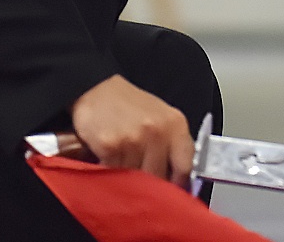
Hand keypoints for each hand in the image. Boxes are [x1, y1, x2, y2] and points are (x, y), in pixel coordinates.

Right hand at [70, 75, 195, 186]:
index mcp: (175, 124)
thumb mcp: (160, 117)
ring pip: (136, 180)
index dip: (179, 184)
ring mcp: (134, 140)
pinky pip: (115, 175)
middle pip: (160, 178)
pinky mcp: (111, 146)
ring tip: (123, 167)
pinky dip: (112, 175)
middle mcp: (157, 132)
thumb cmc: (129, 106)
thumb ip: (172, 145)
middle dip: (151, 185)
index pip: (186, 166)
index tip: (173, 193)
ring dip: (129, 180)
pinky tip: (109, 162)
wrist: (96, 90)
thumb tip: (180, 179)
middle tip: (142, 182)